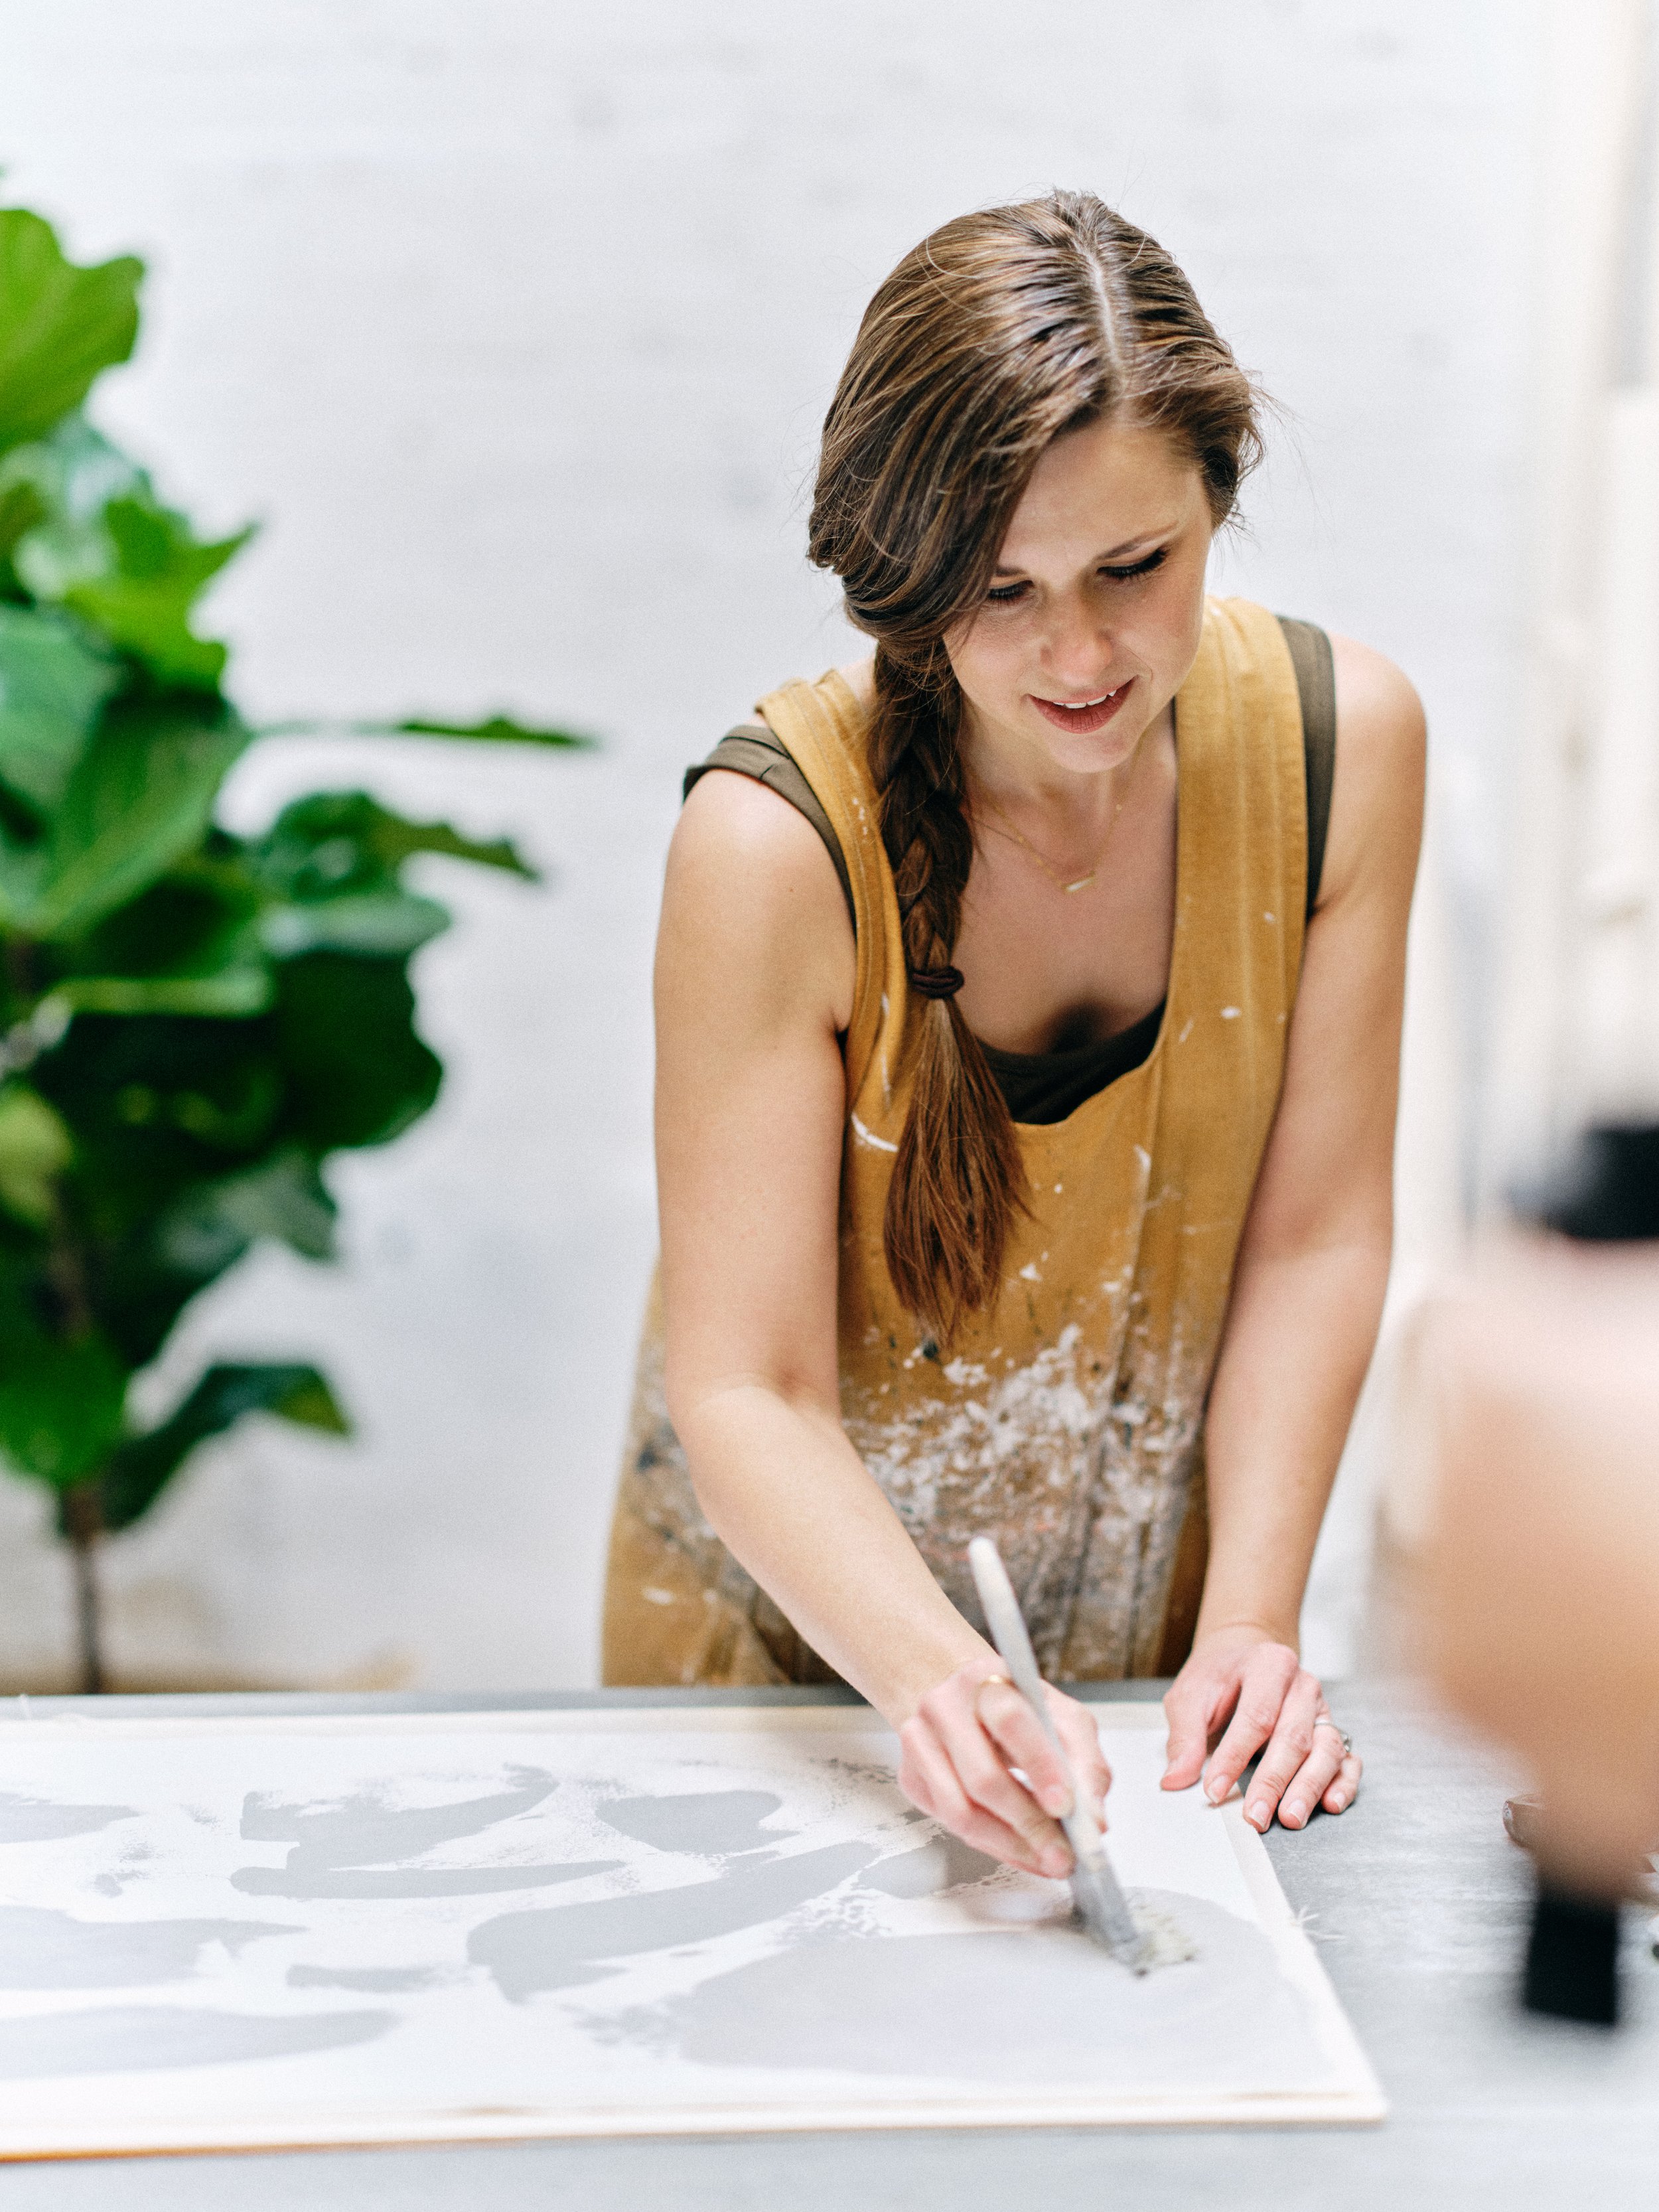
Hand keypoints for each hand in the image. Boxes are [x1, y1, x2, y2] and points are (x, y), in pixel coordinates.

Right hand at [896, 1654, 1111, 1876]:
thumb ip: (1086, 1763)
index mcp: (986, 1679)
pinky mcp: (910, 1776)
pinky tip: (1021, 1851)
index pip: (1011, 1720)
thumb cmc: (1018, 1708)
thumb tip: (1093, 1821)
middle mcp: (944, 1706)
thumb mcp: (1062, 1717)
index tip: (1067, 1806)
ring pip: (961, 1811)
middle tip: (1065, 1855)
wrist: (962, 1700)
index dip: (1040, 1766)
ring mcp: (919, 1742)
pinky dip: (993, 1846)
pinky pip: (950, 1824)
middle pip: (983, 1777)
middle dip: (1030, 1825)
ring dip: (1010, 1845)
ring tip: (1047, 1861)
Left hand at [1162, 1626, 1360, 1831]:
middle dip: (1274, 1781)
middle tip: (1256, 1816)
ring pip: (1326, 1750)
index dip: (1235, 1757)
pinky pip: (1347, 1759)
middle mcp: (1302, 1686)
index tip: (1215, 1790)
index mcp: (1269, 1665)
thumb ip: (1184, 1737)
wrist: (1243, 1658)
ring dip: (1309, 1788)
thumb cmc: (1218, 1678)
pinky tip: (1330, 1804)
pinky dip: (1344, 1783)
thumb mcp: (1190, 1696)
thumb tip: (1175, 1779)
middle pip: (1294, 1737)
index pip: (1256, 1717)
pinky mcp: (1332, 1731)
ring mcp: (1322, 1710)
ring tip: (1291, 1818)